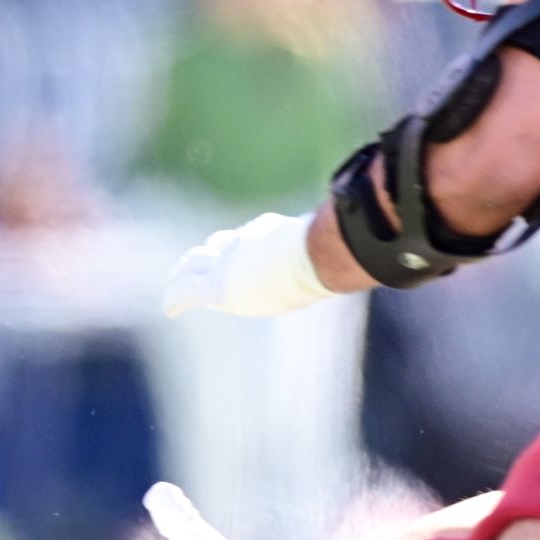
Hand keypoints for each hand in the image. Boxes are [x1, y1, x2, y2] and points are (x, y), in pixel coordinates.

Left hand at [164, 212, 338, 318]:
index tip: (230, 247)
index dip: (235, 244)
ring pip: (195, 265)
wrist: (312, 257)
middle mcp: (242, 245)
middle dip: (207, 255)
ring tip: (177, 282)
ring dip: (185, 273)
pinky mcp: (217, 286)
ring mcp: (227, 264)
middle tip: (198, 263)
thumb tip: (370, 231)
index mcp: (267, 236)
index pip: (245, 238)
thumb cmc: (327, 250)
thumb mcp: (332, 242)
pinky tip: (169, 309)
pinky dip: (176, 298)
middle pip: (217, 247)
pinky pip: (186, 291)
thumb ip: (339, 238)